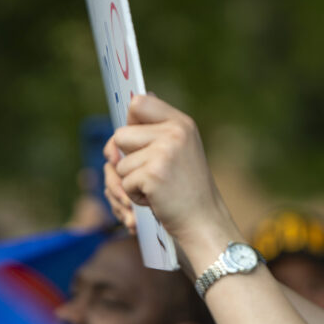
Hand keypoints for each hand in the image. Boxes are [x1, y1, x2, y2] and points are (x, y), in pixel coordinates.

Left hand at [105, 95, 241, 267]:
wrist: (204, 220)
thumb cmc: (188, 188)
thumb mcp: (181, 149)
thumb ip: (159, 128)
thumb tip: (132, 103)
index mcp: (181, 123)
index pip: (138, 103)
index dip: (130, 123)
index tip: (137, 141)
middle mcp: (174, 132)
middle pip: (121, 135)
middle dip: (128, 159)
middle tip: (153, 173)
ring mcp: (164, 152)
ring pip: (120, 163)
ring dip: (132, 180)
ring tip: (158, 187)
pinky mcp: (153, 174)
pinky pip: (125, 182)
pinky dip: (136, 196)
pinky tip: (157, 199)